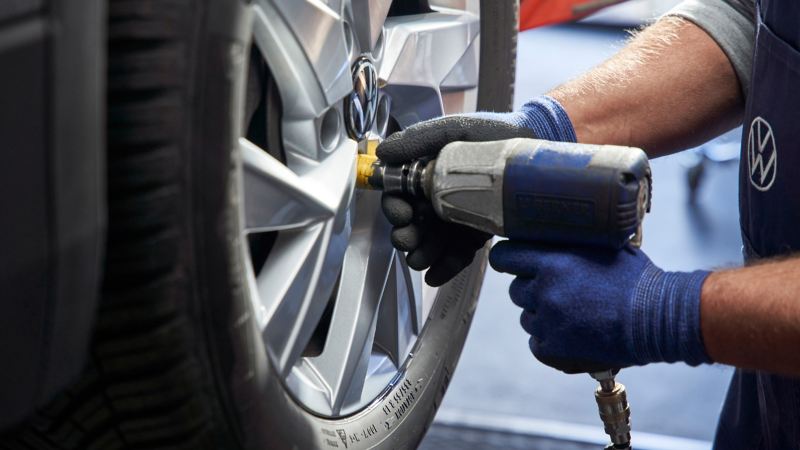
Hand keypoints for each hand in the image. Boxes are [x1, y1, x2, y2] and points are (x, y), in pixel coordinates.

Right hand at [377, 96, 575, 285]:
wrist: (532, 144)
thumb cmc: (490, 133)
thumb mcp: (453, 129)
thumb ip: (419, 138)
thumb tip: (384, 152)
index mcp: (425, 175)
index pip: (400, 196)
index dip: (395, 207)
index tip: (401, 213)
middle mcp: (436, 199)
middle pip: (413, 224)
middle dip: (406, 235)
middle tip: (408, 240)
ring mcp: (456, 218)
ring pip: (433, 243)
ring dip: (422, 254)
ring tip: (420, 261)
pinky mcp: (476, 233)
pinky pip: (458, 254)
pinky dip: (445, 267)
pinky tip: (434, 276)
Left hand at [489, 240, 711, 373]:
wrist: (657, 319)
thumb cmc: (636, 280)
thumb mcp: (603, 247)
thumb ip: (573, 243)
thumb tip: (555, 232)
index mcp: (552, 263)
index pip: (505, 257)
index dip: (506, 258)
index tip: (508, 259)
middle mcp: (544, 292)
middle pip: (516, 289)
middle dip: (530, 288)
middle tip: (555, 289)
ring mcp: (547, 322)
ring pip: (527, 317)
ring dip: (541, 314)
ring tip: (571, 313)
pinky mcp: (554, 349)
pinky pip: (536, 343)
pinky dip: (548, 339)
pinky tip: (569, 333)